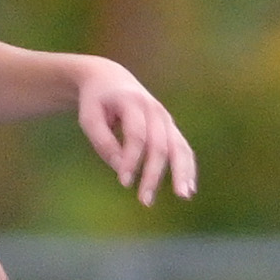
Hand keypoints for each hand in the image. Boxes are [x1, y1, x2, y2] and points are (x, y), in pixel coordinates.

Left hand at [71, 57, 197, 203]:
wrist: (111, 79)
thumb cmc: (97, 101)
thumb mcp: (90, 117)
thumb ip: (103, 141)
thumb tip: (120, 169)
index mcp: (133, 102)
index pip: (136, 135)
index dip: (131, 159)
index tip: (123, 182)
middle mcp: (155, 110)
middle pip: (160, 145)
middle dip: (154, 174)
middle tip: (145, 201)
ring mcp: (166, 119)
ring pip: (179, 146)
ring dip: (182, 172)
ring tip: (183, 196)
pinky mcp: (170, 128)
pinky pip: (183, 149)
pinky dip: (188, 169)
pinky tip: (189, 189)